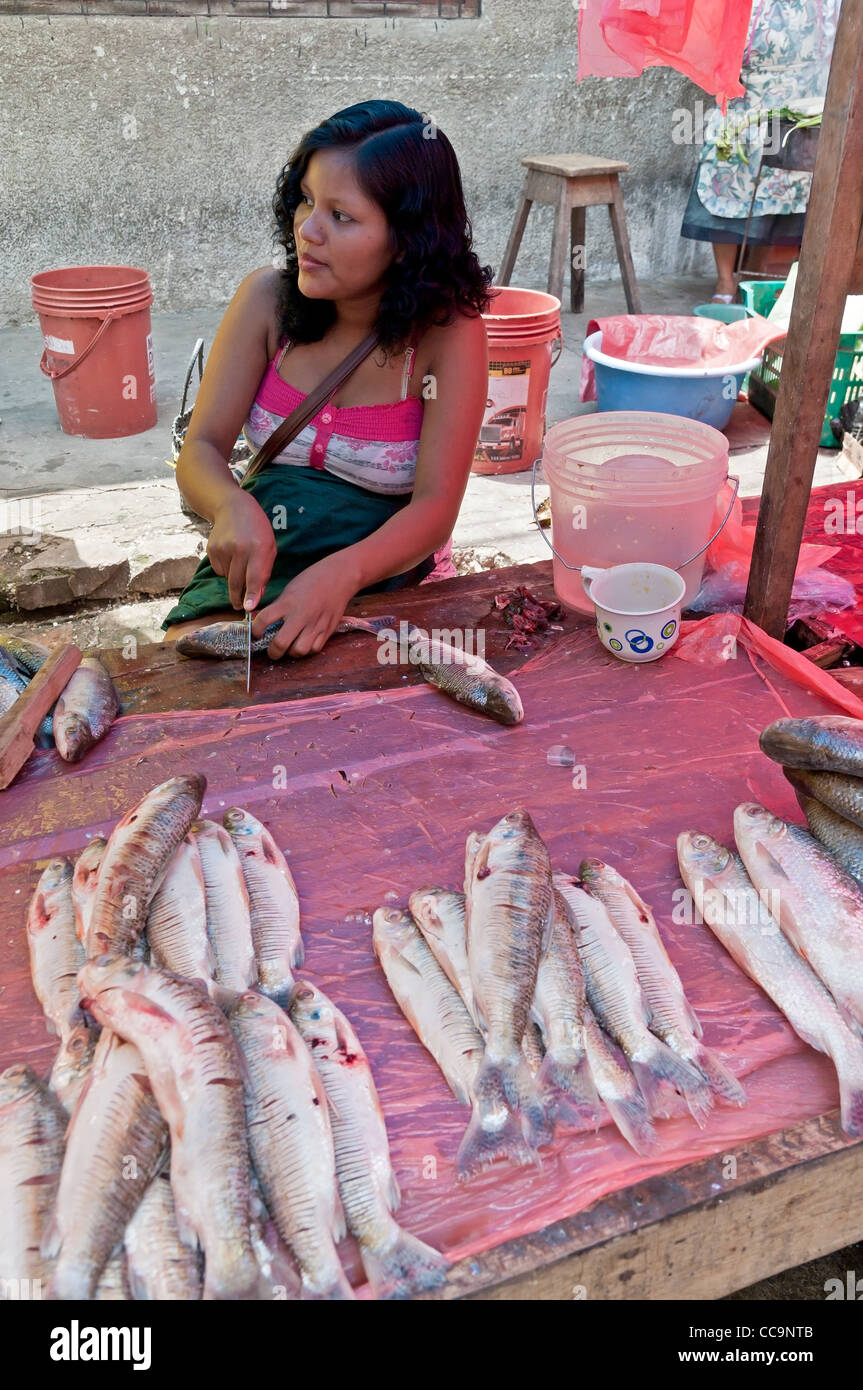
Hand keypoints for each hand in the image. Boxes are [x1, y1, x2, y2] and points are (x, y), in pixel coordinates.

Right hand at [206, 492, 276, 610]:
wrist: (232, 507)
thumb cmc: (257, 529)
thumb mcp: (269, 546)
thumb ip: (265, 571)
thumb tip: (256, 596)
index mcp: (258, 547)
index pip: (255, 576)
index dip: (252, 594)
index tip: (248, 608)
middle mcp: (239, 548)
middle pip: (237, 582)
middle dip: (238, 598)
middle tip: (238, 606)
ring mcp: (223, 548)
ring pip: (227, 577)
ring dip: (233, 578)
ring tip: (239, 563)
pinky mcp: (212, 549)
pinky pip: (219, 570)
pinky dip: (225, 569)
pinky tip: (230, 555)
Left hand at [252, 554, 358, 658]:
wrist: (340, 577)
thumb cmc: (312, 580)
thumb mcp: (290, 590)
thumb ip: (279, 607)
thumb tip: (266, 623)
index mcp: (288, 602)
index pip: (263, 620)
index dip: (255, 631)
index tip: (255, 634)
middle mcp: (301, 615)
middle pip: (280, 643)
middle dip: (273, 652)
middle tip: (272, 650)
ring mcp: (315, 624)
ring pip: (299, 651)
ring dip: (291, 652)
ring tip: (290, 647)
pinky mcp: (328, 630)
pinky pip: (314, 649)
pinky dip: (307, 650)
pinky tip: (304, 643)